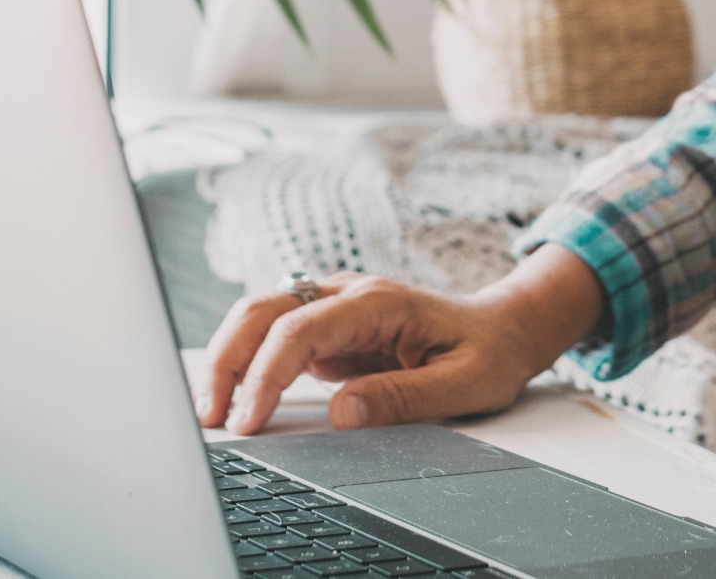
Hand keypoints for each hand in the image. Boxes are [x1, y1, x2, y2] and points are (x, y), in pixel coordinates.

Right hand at [194, 245, 605, 435]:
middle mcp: (349, 295)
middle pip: (263, 311)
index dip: (266, 374)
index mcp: (378, 302)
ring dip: (228, 357)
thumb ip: (404, 398)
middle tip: (208, 416)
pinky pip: (275, 337)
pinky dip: (247, 363)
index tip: (250, 420)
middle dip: (226, 359)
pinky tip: (236, 397)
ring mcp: (335, 308)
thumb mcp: (464, 384)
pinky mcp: (330, 329)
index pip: (301, 330)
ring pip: (260, 317)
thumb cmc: (491, 352)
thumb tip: (341, 413)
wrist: (507, 328)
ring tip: (210, 410)